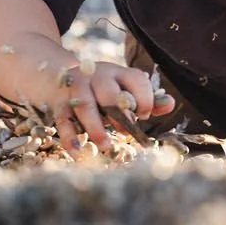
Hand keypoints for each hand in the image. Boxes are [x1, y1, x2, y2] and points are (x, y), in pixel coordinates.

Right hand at [0, 34, 174, 152]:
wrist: (53, 73)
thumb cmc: (98, 87)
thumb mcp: (121, 86)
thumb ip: (146, 98)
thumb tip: (172, 104)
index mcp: (117, 72)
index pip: (136, 80)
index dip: (144, 98)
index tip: (145, 114)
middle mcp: (97, 77)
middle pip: (110, 93)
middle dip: (120, 114)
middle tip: (128, 133)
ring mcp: (76, 89)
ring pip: (86, 107)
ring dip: (96, 128)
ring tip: (105, 147)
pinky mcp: (58, 103)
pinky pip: (63, 120)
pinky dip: (70, 137)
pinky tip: (77, 152)